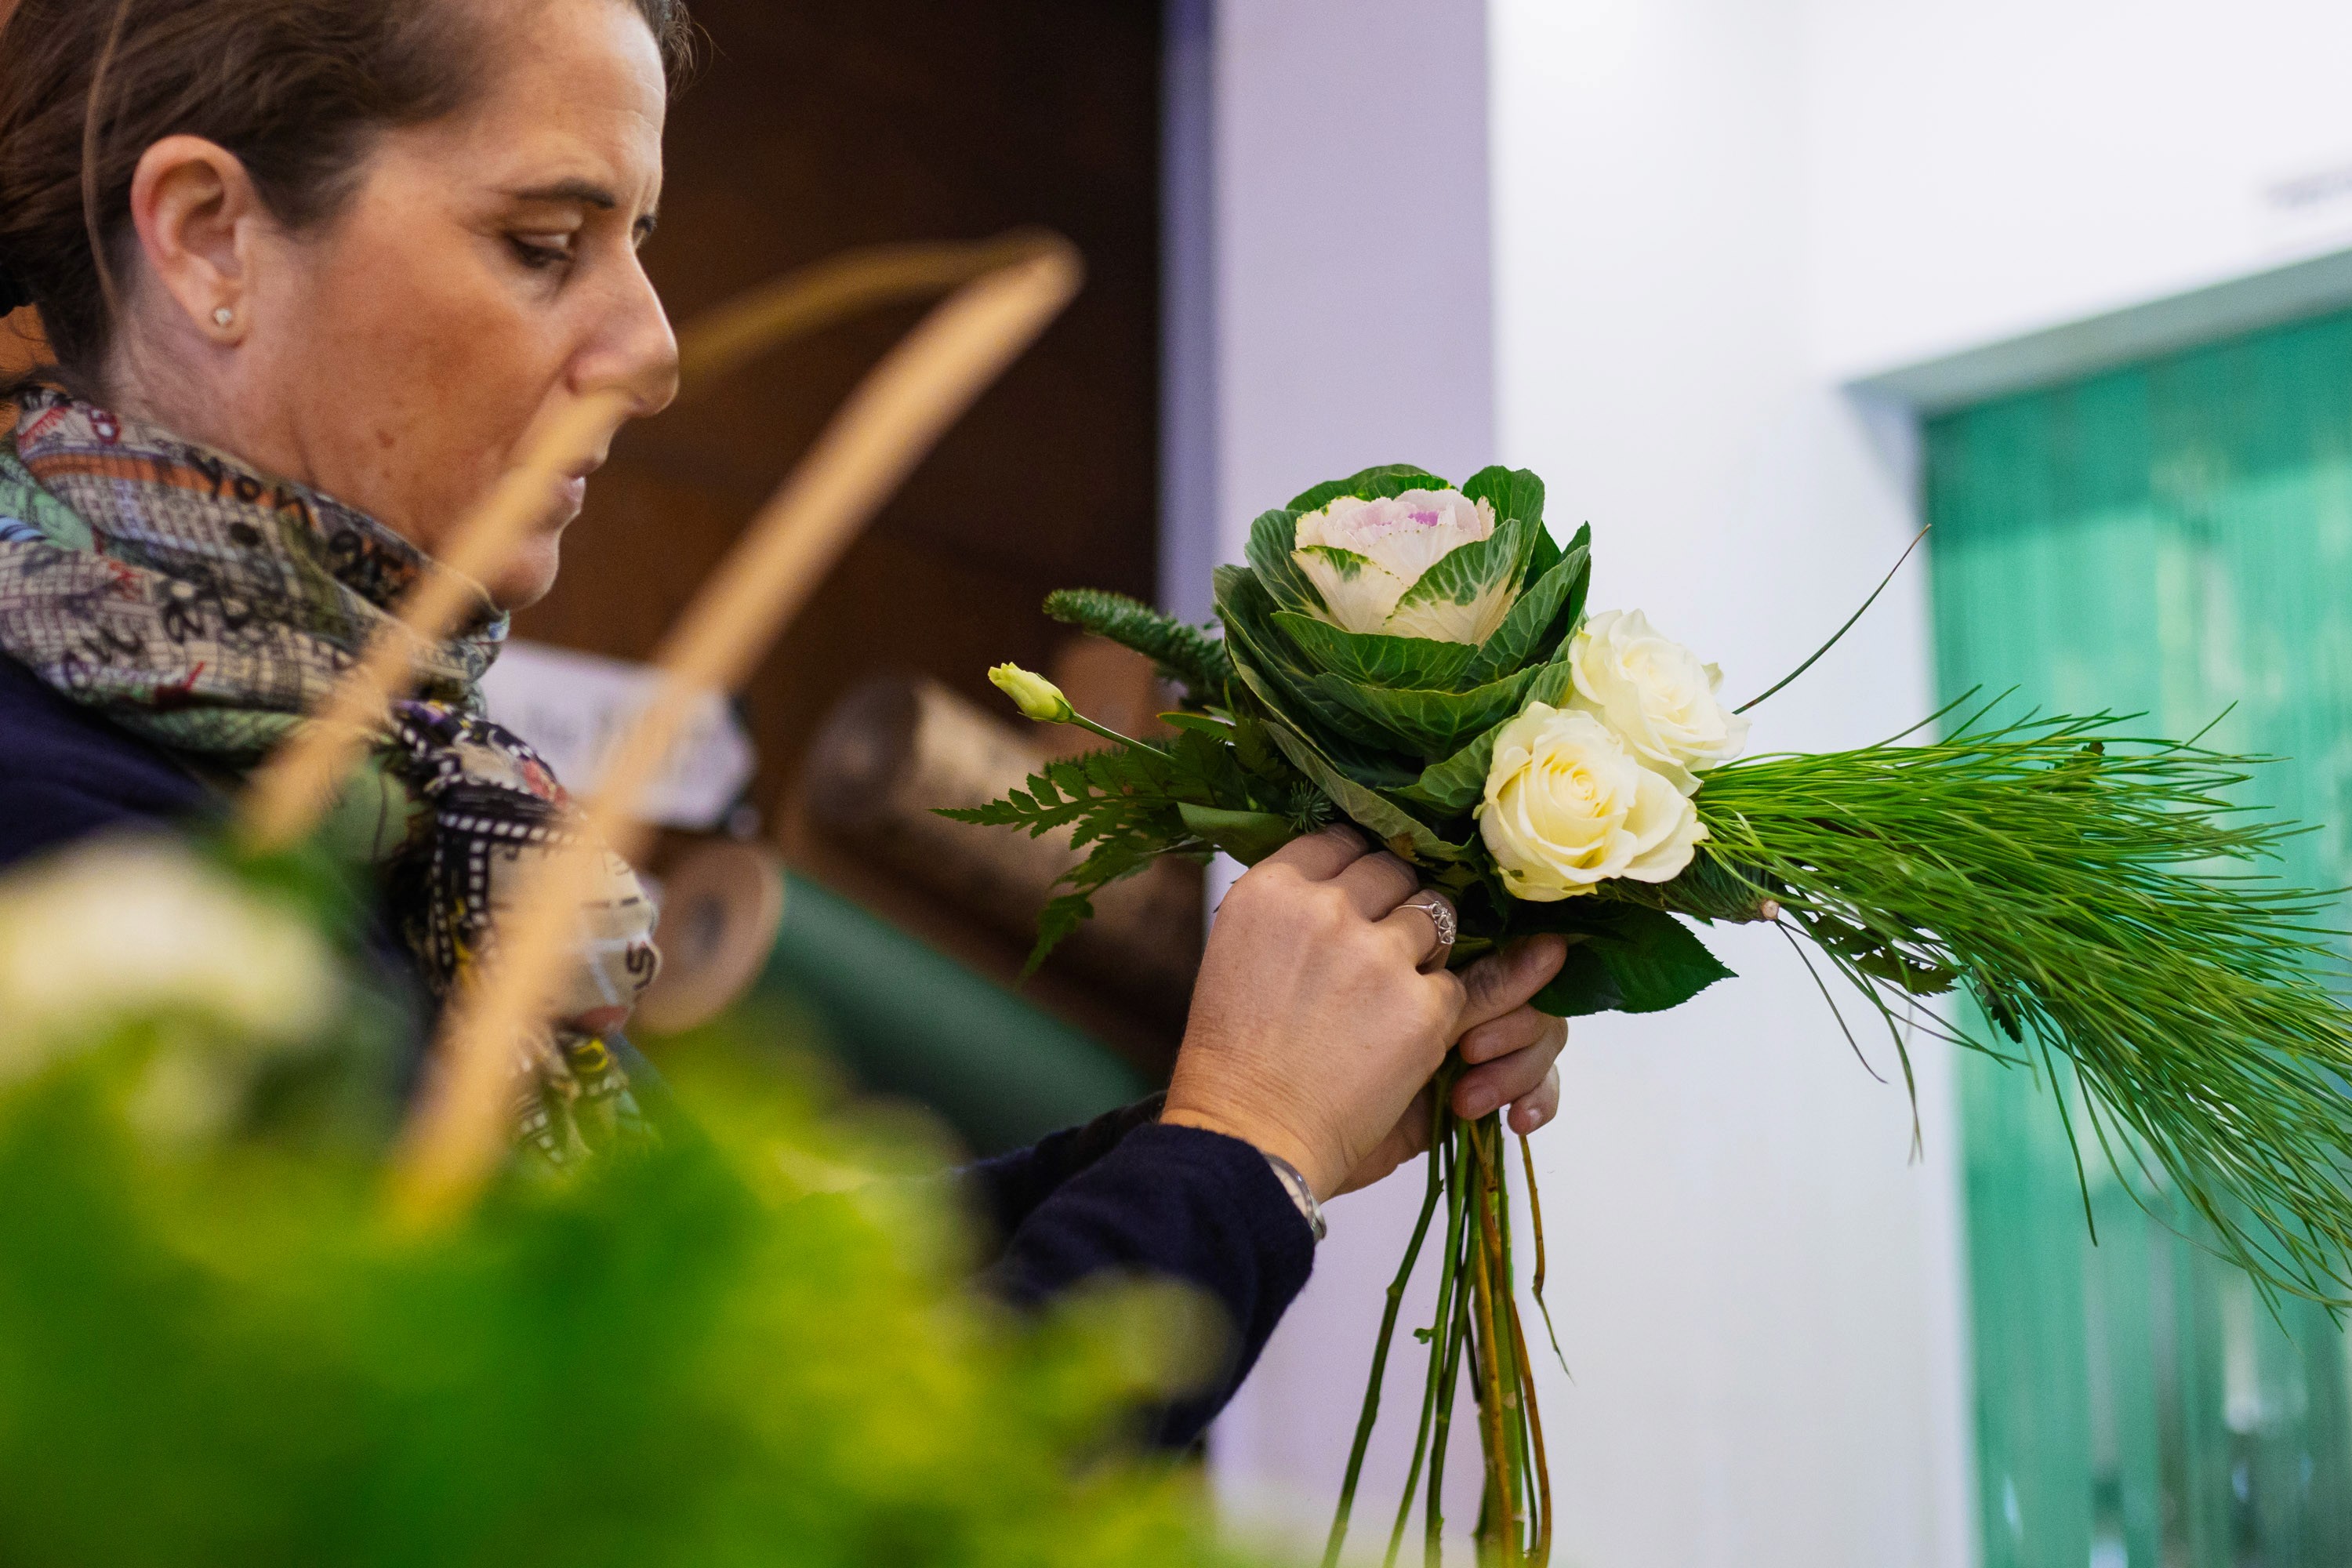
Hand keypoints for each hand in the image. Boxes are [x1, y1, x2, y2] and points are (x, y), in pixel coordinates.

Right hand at [1161, 827, 1559, 1199]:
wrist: (1247, 1136)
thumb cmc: (1233, 1055)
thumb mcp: (1237, 952)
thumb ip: (1292, 908)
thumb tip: (1342, 873)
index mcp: (1271, 890)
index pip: (1341, 841)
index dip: (1356, 869)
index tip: (1359, 895)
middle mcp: (1324, 909)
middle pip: (1393, 870)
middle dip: (1394, 904)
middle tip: (1377, 950)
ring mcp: (1379, 955)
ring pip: (1435, 917)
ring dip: (1423, 950)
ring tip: (1389, 995)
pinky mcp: (1423, 1008)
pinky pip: (1455, 984)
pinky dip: (1435, 1010)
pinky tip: (1396, 1039)